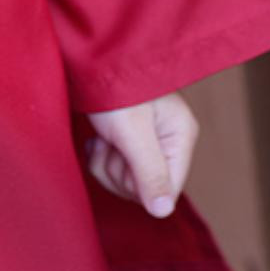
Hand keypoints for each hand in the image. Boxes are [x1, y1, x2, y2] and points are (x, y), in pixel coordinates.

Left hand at [86, 92, 197, 218]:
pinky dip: (99, 155)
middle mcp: (169, 138)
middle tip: (111, 140)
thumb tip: (163, 212)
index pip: (167, 190)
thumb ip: (149, 172)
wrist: (88, 58)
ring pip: (126, 179)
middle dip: (118, 169)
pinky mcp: (128, 138)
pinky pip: (114, 167)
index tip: (124, 155)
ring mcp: (149, 139)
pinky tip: (97, 138)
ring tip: (103, 134)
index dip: (138, 183)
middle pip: (144, 188)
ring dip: (106, 161)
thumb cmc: (112, 86)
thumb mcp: (132, 131)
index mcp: (181, 134)